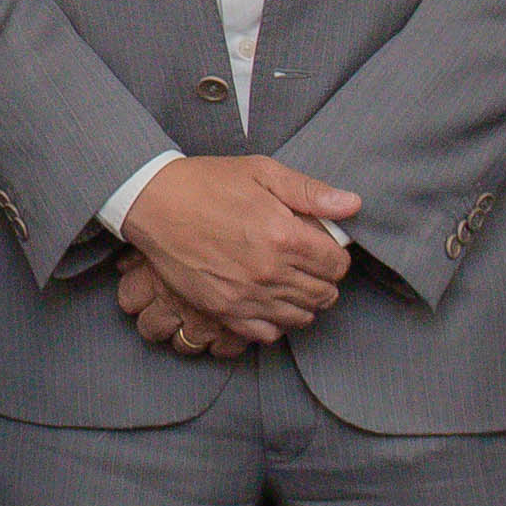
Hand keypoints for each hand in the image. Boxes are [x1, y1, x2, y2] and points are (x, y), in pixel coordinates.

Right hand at [122, 155, 358, 344]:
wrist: (154, 202)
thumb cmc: (207, 183)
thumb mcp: (262, 171)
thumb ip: (310, 192)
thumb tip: (351, 205)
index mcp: (286, 236)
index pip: (337, 264)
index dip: (335, 255)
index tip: (323, 247)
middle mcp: (270, 271)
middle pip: (324, 294)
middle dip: (323, 279)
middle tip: (308, 265)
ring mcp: (246, 295)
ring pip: (300, 316)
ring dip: (303, 301)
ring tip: (290, 282)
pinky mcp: (223, 310)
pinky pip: (267, 333)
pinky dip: (275, 322)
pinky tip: (268, 301)